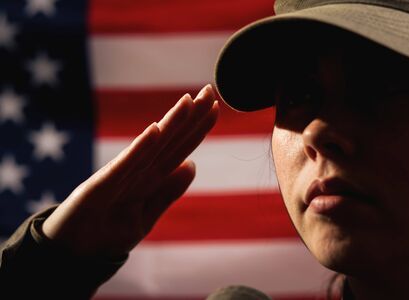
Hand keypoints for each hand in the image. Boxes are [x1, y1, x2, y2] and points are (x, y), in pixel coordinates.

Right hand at [42, 84, 218, 257]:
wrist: (70, 257)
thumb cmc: (106, 234)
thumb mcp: (146, 216)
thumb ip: (168, 192)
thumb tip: (193, 165)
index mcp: (148, 179)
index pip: (178, 150)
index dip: (197, 129)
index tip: (216, 106)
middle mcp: (136, 172)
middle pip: (169, 142)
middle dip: (191, 117)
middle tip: (211, 90)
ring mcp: (117, 178)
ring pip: (150, 149)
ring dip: (170, 125)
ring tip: (190, 101)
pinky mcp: (98, 189)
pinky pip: (123, 168)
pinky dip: (140, 150)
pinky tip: (155, 130)